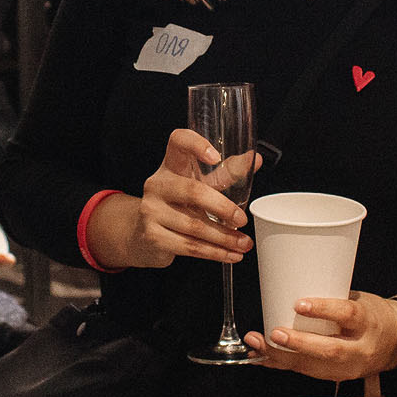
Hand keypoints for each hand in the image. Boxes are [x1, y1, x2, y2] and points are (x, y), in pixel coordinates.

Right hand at [96, 128, 253, 268]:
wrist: (142, 233)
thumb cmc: (178, 203)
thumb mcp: (199, 184)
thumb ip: (226, 172)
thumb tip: (254, 160)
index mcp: (171, 164)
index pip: (178, 141)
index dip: (196, 145)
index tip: (216, 157)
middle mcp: (157, 184)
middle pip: (193, 191)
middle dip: (223, 208)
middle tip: (242, 220)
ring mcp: (151, 210)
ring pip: (194, 225)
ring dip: (224, 238)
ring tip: (243, 243)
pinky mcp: (152, 235)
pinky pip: (189, 246)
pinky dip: (214, 253)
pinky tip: (230, 255)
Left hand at [245, 291, 396, 380]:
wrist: (395, 344)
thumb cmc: (372, 316)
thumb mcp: (361, 300)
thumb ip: (332, 299)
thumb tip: (292, 286)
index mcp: (369, 322)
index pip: (348, 315)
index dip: (324, 310)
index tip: (299, 304)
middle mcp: (361, 348)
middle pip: (329, 350)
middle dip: (297, 343)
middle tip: (273, 332)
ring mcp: (349, 367)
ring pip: (314, 366)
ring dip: (282, 356)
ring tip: (257, 344)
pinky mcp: (336, 377)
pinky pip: (307, 372)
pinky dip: (282, 364)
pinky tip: (262, 356)